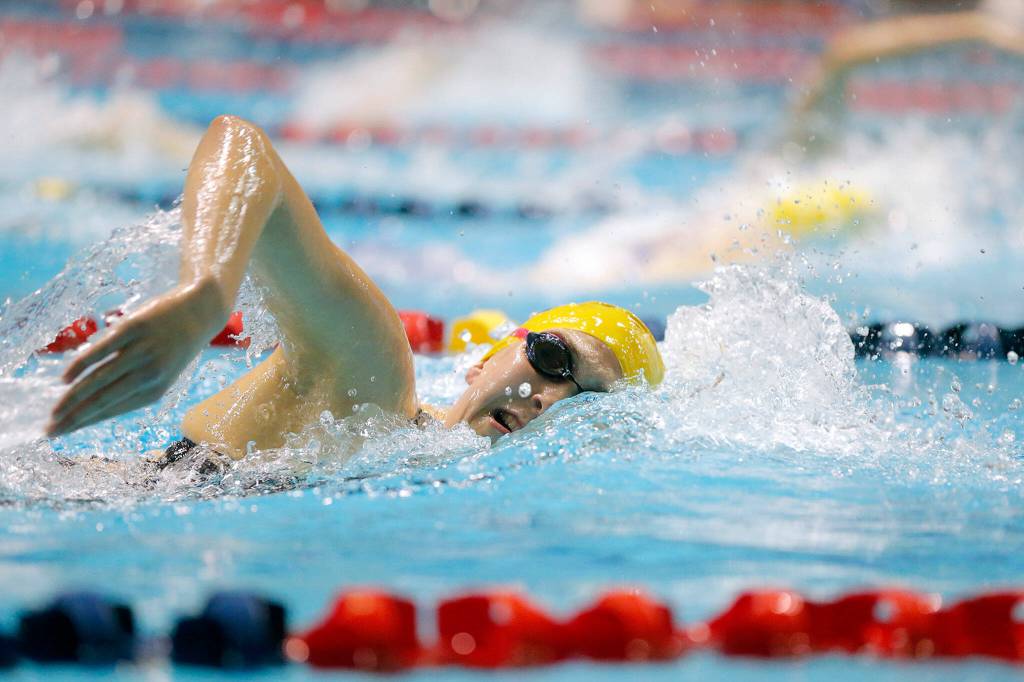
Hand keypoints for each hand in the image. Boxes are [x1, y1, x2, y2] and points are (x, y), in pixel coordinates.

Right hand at [47, 279, 228, 437]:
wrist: (200, 312)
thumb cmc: (173, 346)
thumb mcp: (159, 372)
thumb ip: (130, 387)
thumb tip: (92, 405)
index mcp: (155, 390)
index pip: (111, 411)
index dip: (84, 423)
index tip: (60, 433)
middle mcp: (150, 374)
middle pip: (103, 400)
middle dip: (74, 418)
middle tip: (49, 430)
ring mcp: (142, 351)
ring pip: (100, 380)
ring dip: (73, 398)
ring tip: (54, 411)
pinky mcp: (134, 328)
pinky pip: (101, 350)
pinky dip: (80, 365)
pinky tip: (65, 378)